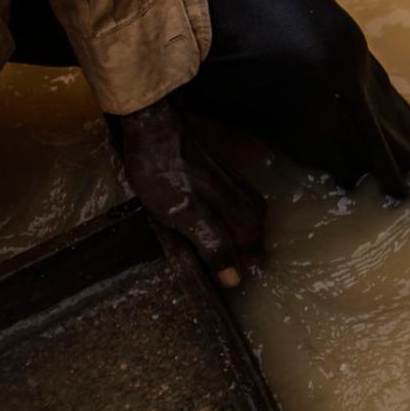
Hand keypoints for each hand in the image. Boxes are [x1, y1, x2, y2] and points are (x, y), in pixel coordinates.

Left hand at [108, 100, 265, 284]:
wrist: (154, 129)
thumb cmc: (163, 174)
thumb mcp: (183, 215)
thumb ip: (212, 245)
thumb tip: (234, 278)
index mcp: (235, 210)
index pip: (250, 247)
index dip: (240, 265)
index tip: (229, 282)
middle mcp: (242, 197)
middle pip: (255, 230)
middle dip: (248, 250)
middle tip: (235, 267)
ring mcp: (234, 180)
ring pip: (251, 213)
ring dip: (246, 233)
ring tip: (235, 247)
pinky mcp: (223, 170)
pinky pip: (241, 198)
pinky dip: (238, 214)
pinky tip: (227, 215)